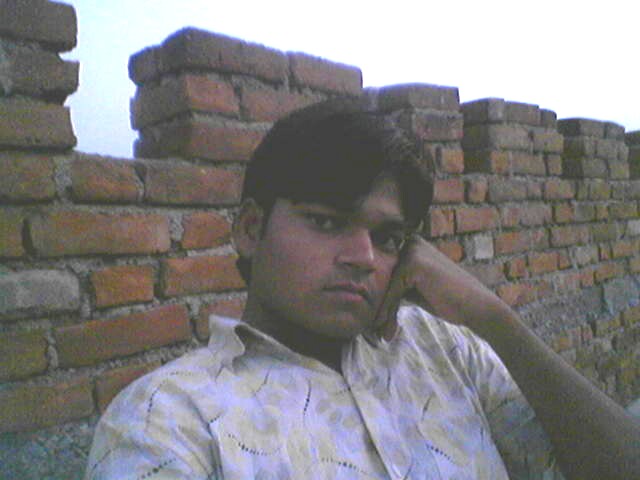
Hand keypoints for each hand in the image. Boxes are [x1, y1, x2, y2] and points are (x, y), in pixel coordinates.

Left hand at [375, 235, 511, 339]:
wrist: (476, 306)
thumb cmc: (448, 298)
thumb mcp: (416, 287)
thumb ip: (397, 284)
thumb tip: (369, 294)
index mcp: (412, 244)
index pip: (386, 271)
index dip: (380, 295)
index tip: (375, 320)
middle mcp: (411, 242)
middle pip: (385, 278)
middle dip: (381, 304)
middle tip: (376, 328)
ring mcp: (412, 251)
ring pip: (388, 286)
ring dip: (385, 312)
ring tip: (382, 332)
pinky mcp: (413, 265)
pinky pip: (394, 292)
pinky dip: (389, 311)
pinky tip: (386, 329)